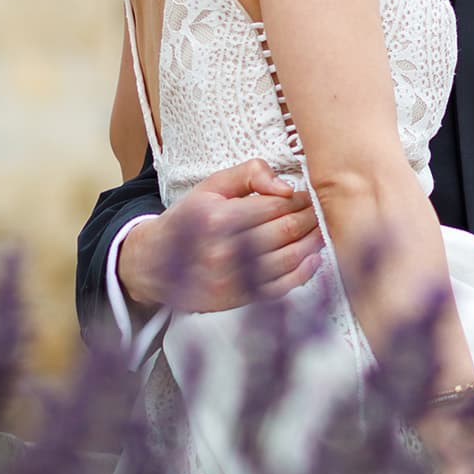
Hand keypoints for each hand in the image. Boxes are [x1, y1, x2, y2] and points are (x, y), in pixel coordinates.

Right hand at [116, 157, 323, 313]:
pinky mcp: (237, 299)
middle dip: (311, 218)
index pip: (275, 206)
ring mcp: (231, 279)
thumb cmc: (188, 220)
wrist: (154, 264)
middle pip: (286, 231)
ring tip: (320, 230)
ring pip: (289, 259)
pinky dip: (303, 272)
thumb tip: (285, 187)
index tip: (308, 195)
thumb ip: (249, 174)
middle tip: (320, 210)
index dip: (299, 199)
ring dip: (313, 243)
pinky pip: (281, 287)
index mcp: (216, 218)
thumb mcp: (211, 187)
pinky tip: (312, 257)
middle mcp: (223, 251)